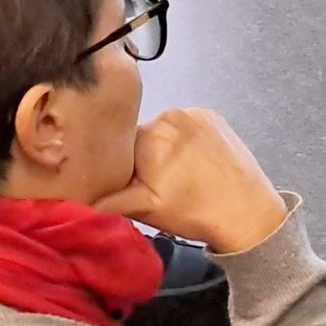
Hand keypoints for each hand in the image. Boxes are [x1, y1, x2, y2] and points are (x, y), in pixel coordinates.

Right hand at [94, 106, 288, 255]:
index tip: (132, 185)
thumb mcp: (144, 210)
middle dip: (144, 159)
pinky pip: (187, 127)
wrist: (248, 212)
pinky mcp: (214, 117)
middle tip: (159, 185)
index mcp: (150, 135)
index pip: (120, 146)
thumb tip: (77, 198)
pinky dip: (186, 143)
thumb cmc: (194, 211)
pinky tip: (196, 165)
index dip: (123, 168)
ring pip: (164, 131)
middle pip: (142, 136)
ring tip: (180, 177)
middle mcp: (171, 115)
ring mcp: (196, 113)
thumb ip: (107, 200)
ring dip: (166, 150)